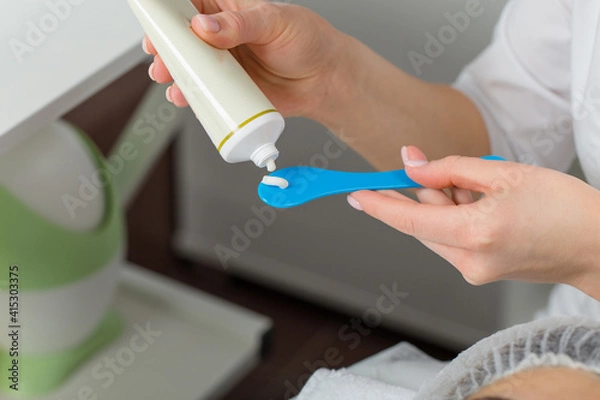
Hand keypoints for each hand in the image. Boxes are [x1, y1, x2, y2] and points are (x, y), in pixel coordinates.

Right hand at [143, 0, 348, 118]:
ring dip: (175, 74)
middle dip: (166, 48)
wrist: (326, 81)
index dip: (170, 14)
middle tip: (159, 57)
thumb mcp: (275, 22)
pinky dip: (192, 97)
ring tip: (170, 80)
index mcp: (230, 11)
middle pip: (183, 40)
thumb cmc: (308, 42)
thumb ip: (240, 24)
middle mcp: (223, 38)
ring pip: (190, 68)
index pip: (191, 6)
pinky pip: (205, 94)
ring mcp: (225, 66)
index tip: (157, 24)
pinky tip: (186, 98)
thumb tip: (205, 26)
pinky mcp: (231, 92)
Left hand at [348, 146, 599, 296]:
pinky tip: (479, 203)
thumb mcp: (505, 172)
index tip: (356, 194)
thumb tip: (414, 167)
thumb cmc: (563, 207)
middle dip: (420, 192)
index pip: (410, 221)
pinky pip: (451, 240)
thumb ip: (451, 169)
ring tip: (478, 186)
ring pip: (436, 230)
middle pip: (422, 222)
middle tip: (422, 162)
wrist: (597, 246)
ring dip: (442, 204)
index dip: (378, 206)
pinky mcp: (479, 273)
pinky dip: (455, 217)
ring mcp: (474, 271)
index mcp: (475, 233)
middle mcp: (469, 260)